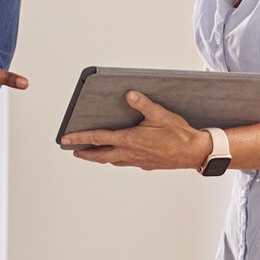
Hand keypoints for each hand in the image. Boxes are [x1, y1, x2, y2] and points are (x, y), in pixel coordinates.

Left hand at [60, 91, 212, 169]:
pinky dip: (115, 159)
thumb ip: (143, 104)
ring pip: (112, 161)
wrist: (194, 153)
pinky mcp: (145, 164)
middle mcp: (129, 153)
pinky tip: (118, 155)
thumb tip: (129, 94)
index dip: (79, 138)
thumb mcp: (160, 114)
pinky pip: (124, 163)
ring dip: (99, 157)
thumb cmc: (179, 134)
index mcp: (129, 140)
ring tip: (91, 153)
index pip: (98, 139)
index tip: (65, 140)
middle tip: (73, 150)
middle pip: (100, 156)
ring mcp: (137, 161)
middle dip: (85, 153)